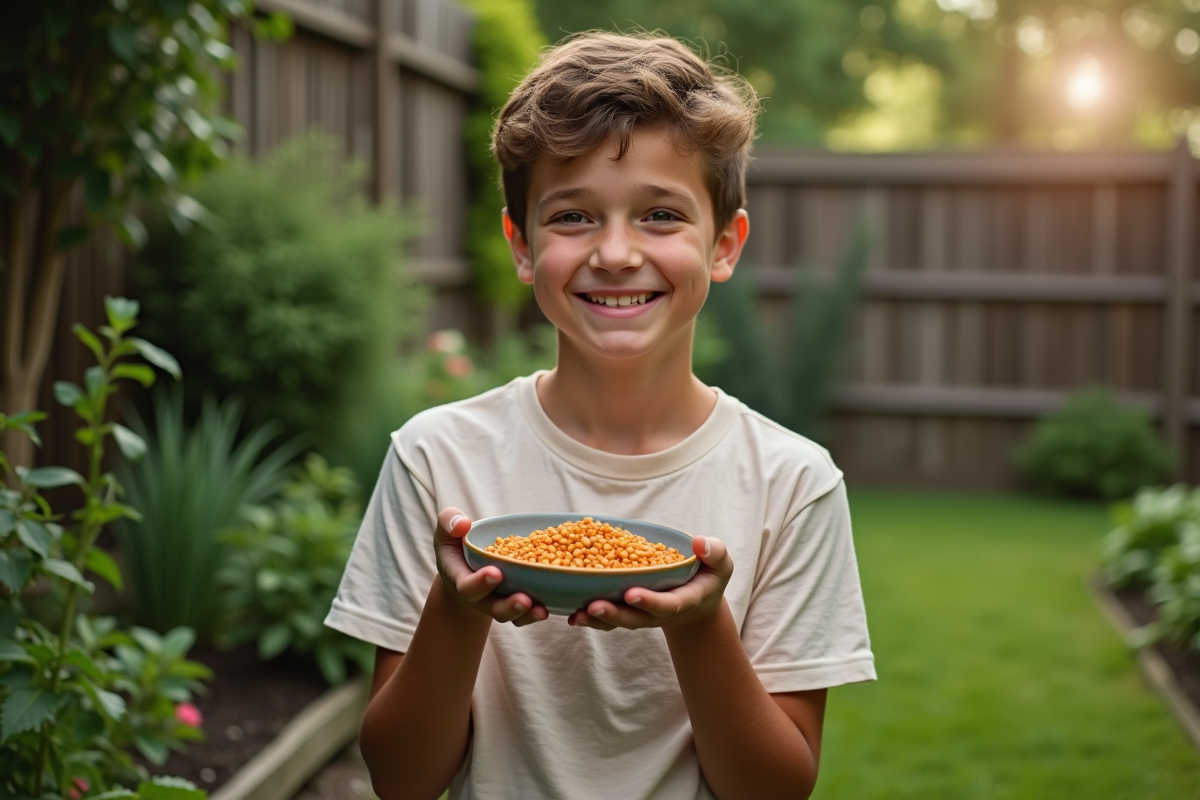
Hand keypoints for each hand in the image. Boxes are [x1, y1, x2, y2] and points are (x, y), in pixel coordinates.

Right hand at [434, 507, 548, 626]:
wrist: (466, 563)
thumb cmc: (457, 542)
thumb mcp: (448, 529)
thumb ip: (449, 522)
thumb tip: (462, 524)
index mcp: (461, 579)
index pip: (467, 586)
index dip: (480, 583)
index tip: (496, 573)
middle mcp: (480, 597)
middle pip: (493, 608)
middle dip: (509, 606)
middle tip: (524, 599)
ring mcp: (498, 601)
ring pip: (512, 615)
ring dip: (527, 614)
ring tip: (542, 610)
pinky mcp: (515, 602)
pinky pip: (526, 613)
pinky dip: (537, 613)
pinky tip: (551, 607)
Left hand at [566, 535, 731, 630]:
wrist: (697, 598)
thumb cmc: (708, 575)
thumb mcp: (720, 563)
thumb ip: (715, 553)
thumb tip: (700, 543)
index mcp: (684, 600)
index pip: (667, 604)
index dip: (649, 601)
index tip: (632, 593)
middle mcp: (661, 612)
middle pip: (636, 618)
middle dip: (615, 614)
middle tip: (594, 607)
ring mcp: (644, 614)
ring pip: (619, 620)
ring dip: (597, 620)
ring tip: (577, 615)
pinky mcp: (630, 611)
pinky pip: (609, 618)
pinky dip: (591, 618)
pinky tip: (571, 614)